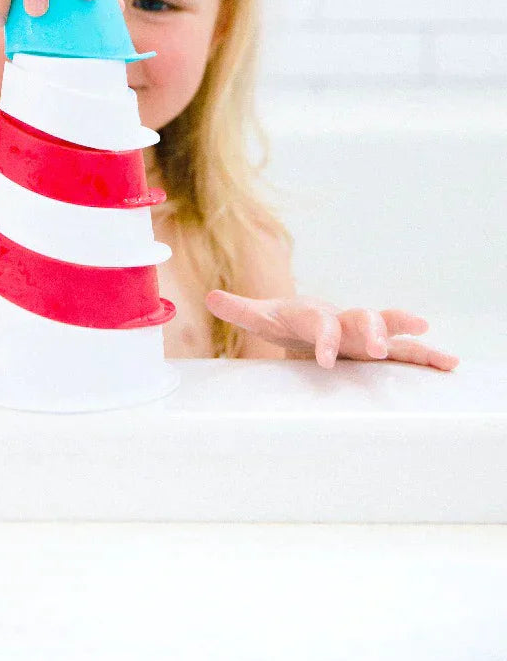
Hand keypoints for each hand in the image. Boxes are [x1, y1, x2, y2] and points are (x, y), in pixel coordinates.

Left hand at [204, 291, 459, 371]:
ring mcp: (364, 333)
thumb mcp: (264, 317)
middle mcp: (344, 319)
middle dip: (370, 331)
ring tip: (432, 344)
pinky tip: (449, 363)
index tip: (324, 360)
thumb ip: (241, 309)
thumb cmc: (288, 321)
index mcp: (315, 314)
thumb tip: (210, 297)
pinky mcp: (379, 348)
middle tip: (375, 348)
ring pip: (389, 330)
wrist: (310, 321)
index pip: (320, 323)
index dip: (323, 339)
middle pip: (361, 319)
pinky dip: (426, 355)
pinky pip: (406, 350)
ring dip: (406, 337)